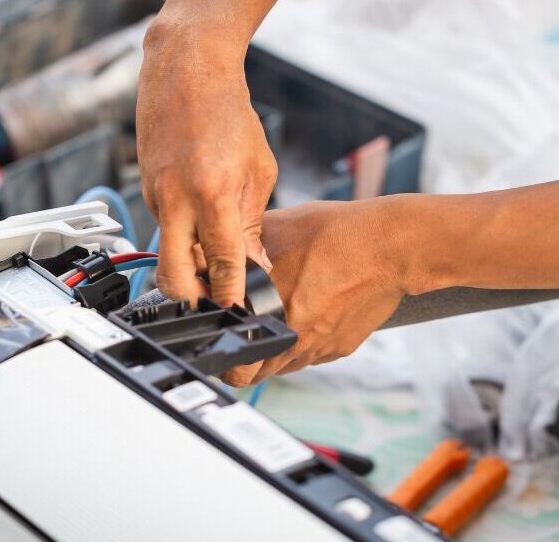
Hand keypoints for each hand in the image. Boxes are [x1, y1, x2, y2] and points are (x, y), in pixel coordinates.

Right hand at [137, 21, 276, 306]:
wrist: (185, 71)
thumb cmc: (227, 113)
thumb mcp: (258, 169)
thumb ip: (252, 221)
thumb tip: (252, 262)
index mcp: (212, 194)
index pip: (221, 263)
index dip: (231, 295)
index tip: (239, 314)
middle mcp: (175, 200)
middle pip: (172, 276)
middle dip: (191, 300)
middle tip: (214, 303)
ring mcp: (154, 196)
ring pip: (167, 252)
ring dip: (188, 265)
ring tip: (216, 260)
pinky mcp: (145, 191)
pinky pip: (163, 227)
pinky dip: (182, 236)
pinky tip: (201, 222)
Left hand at [223, 199, 414, 385]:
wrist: (390, 246)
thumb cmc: (335, 234)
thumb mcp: (276, 229)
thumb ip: (241, 247)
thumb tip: (213, 250)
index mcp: (270, 314)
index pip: (237, 361)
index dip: (225, 355)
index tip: (222, 345)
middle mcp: (295, 339)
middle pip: (258, 372)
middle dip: (246, 360)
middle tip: (242, 339)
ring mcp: (320, 347)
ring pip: (285, 366)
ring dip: (273, 354)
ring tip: (272, 326)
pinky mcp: (341, 347)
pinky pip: (312, 356)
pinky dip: (302, 345)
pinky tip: (303, 317)